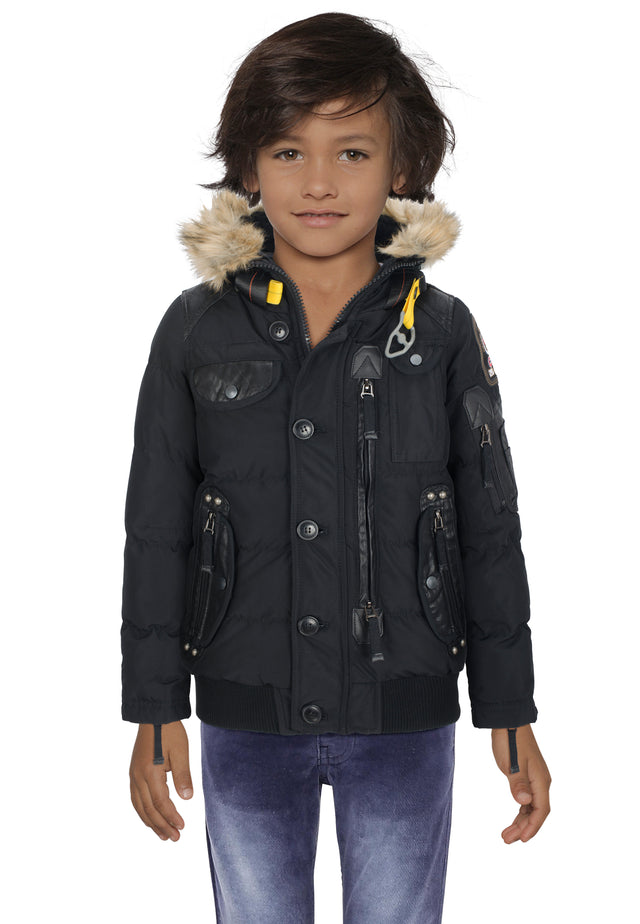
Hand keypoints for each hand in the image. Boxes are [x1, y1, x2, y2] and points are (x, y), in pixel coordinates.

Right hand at [129, 721, 192, 840]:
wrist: (154, 715)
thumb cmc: (169, 731)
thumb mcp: (181, 751)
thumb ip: (183, 775)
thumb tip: (187, 798)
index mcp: (150, 772)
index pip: (160, 802)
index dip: (171, 817)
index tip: (182, 826)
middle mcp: (137, 777)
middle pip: (148, 809)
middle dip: (161, 825)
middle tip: (174, 838)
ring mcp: (133, 775)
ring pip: (139, 806)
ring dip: (151, 822)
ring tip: (163, 835)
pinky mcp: (133, 772)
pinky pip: (135, 798)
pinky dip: (142, 812)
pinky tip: (149, 817)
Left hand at [491, 724, 550, 843]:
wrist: (508, 721)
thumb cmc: (510, 740)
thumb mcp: (512, 763)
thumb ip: (518, 783)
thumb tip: (524, 802)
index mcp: (540, 780)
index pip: (541, 810)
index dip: (533, 827)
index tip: (522, 839)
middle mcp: (541, 782)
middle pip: (536, 813)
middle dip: (524, 828)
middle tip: (507, 839)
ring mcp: (535, 780)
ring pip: (531, 808)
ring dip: (521, 822)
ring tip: (506, 834)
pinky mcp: (526, 777)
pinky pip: (527, 800)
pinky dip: (520, 812)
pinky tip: (513, 819)